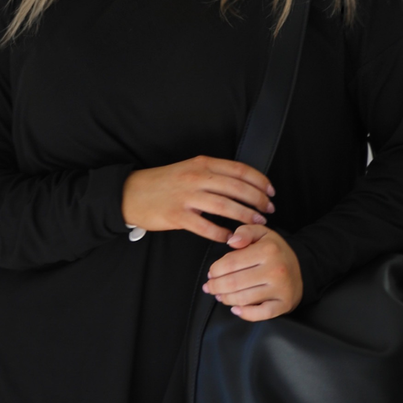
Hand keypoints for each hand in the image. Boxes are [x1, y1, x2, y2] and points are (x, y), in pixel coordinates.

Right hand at [122, 156, 274, 244]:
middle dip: (258, 200)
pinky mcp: (177, 216)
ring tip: (258, 223)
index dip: (259, 181)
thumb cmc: (162, 183)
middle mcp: (196, 178)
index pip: (239, 170)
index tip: (271, 192)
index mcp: (202, 164)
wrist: (131, 193)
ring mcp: (186, 197)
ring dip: (245, 216)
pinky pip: (205, 227)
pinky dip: (221, 233)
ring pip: (225, 206)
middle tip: (269, 210)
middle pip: (236, 188)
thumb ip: (212, 174)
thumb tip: (240, 183)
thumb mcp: (188, 169)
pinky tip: (231, 238)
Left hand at [203, 224, 302, 320]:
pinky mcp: (284, 304)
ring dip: (226, 299)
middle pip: (233, 283)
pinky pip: (260, 314)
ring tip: (220, 295)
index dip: (215, 270)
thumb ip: (244, 232)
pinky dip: (245, 314)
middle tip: (210, 287)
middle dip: (216, 286)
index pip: (231, 263)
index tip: (211, 273)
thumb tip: (231, 241)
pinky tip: (236, 309)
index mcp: (268, 250)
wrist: (302, 269)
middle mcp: (275, 270)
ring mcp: (280, 289)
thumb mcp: (262, 234)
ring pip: (243, 299)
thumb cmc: (275, 252)